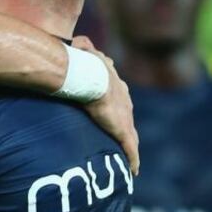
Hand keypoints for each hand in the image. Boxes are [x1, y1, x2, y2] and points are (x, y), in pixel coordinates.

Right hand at [71, 36, 139, 174]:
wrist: (89, 75)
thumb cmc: (83, 63)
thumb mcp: (83, 51)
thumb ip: (82, 47)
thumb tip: (77, 40)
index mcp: (115, 85)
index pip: (119, 97)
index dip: (117, 106)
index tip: (114, 113)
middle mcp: (124, 101)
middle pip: (128, 117)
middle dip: (126, 127)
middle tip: (122, 136)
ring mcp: (125, 117)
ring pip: (132, 135)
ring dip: (131, 146)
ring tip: (129, 158)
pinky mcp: (123, 131)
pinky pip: (130, 149)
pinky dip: (132, 159)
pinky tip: (134, 170)